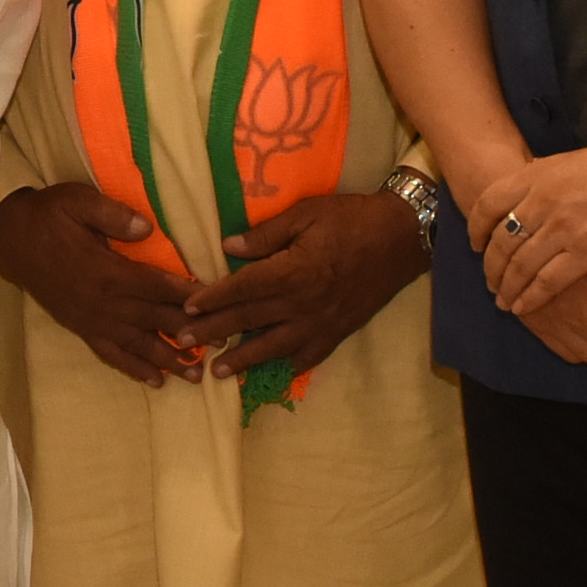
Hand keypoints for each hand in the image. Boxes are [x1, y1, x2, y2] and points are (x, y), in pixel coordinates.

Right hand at [0, 183, 199, 387]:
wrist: (10, 236)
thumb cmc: (48, 215)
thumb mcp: (77, 201)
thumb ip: (112, 215)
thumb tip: (147, 229)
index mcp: (107, 271)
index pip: (157, 286)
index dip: (187, 295)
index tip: (215, 304)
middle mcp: (103, 302)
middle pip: (153, 320)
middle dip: (188, 333)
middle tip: (221, 344)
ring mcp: (91, 319)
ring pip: (136, 344)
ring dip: (167, 360)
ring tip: (195, 376)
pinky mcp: (80, 327)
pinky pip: (110, 353)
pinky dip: (133, 368)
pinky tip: (154, 381)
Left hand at [175, 186, 424, 389]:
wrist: (403, 237)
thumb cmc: (352, 219)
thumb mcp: (306, 214)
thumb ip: (266, 234)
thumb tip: (228, 246)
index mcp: (292, 271)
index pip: (241, 288)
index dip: (212, 298)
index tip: (188, 306)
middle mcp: (302, 303)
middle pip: (249, 321)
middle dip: (214, 332)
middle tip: (183, 343)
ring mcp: (321, 322)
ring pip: (274, 346)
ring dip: (242, 360)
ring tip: (217, 371)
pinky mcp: (339, 331)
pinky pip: (309, 356)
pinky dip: (289, 366)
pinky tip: (273, 373)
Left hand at [462, 144, 586, 341]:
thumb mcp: (574, 162)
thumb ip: (548, 180)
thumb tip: (530, 189)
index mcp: (537, 174)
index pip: (489, 203)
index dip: (476, 228)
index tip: (475, 244)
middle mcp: (542, 200)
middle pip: (501, 241)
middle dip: (491, 266)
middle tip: (490, 282)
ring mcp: (563, 227)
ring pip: (520, 265)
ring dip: (507, 287)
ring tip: (503, 300)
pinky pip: (547, 282)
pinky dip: (530, 298)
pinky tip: (523, 307)